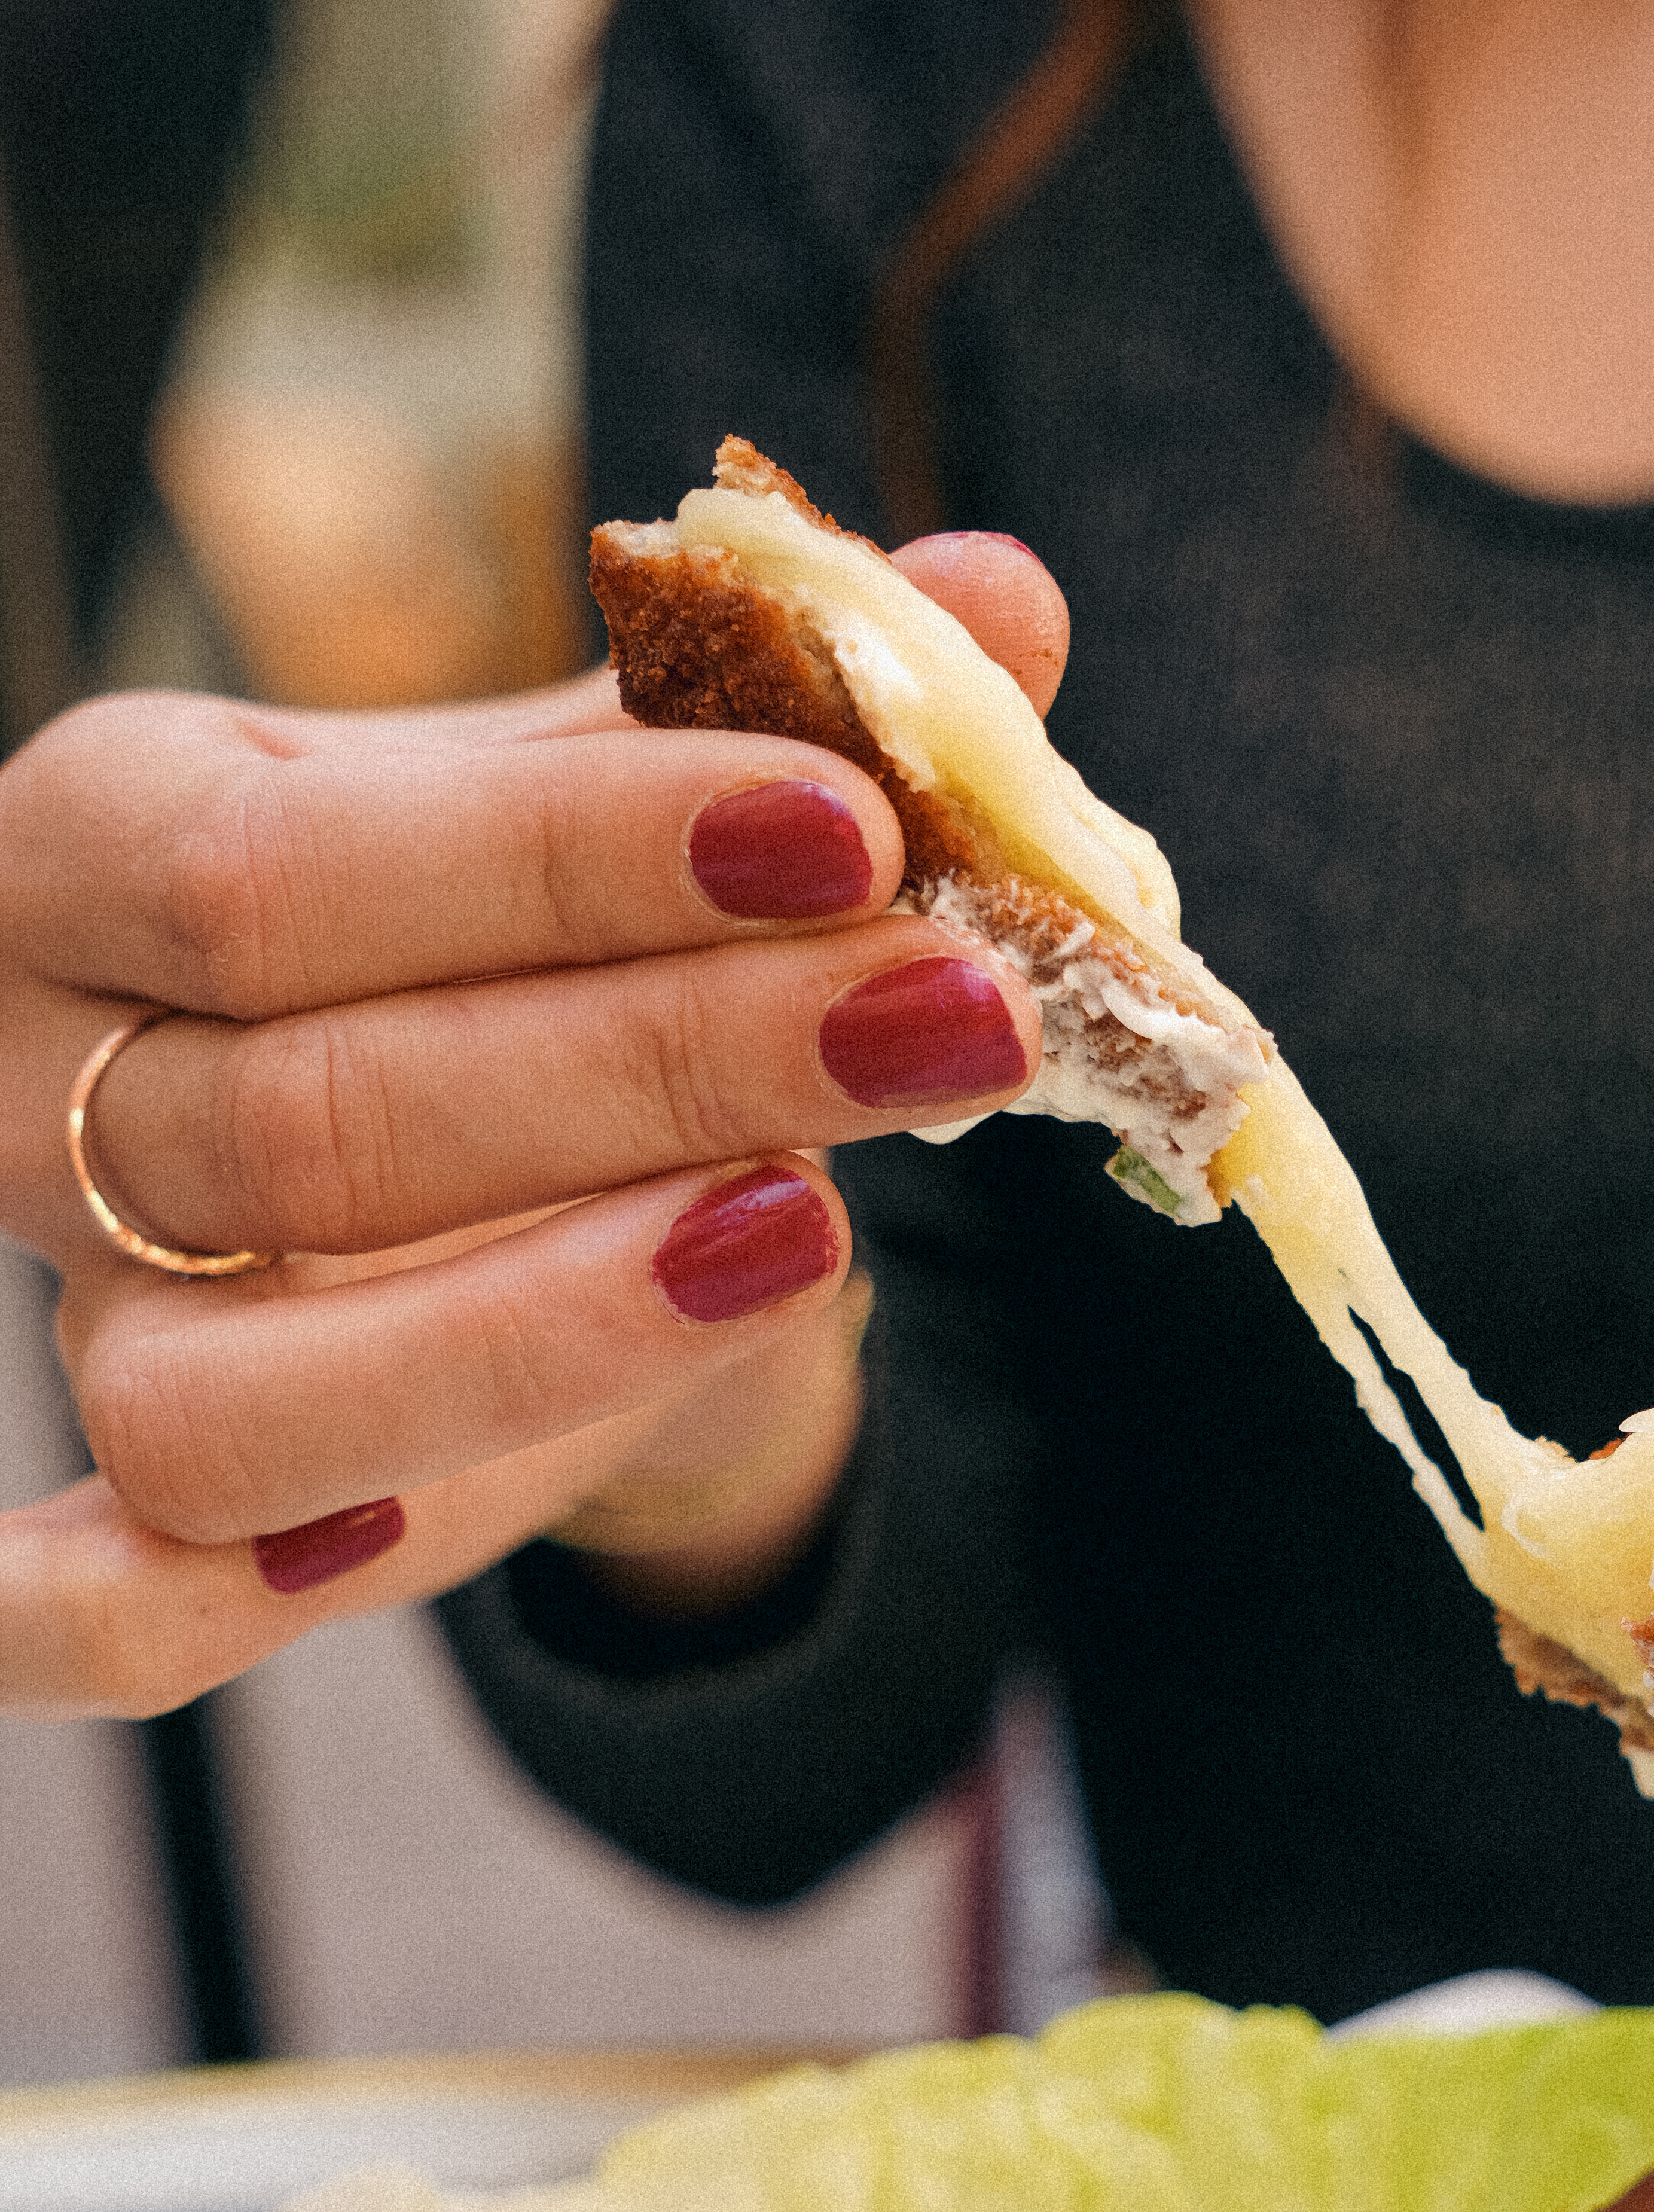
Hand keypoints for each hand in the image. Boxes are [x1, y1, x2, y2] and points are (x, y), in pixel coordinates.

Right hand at [0, 532, 1068, 1718]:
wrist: (477, 1126)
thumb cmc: (527, 929)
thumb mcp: (624, 806)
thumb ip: (774, 708)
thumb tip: (1001, 598)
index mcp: (118, 836)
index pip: (295, 866)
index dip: (578, 860)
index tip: (854, 830)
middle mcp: (53, 1080)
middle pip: (311, 1118)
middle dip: (657, 1070)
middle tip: (954, 1016)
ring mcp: (95, 1311)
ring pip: (221, 1398)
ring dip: (524, 1337)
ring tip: (807, 1239)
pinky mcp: (158, 1499)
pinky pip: (85, 1612)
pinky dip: (160, 1613)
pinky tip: (361, 1557)